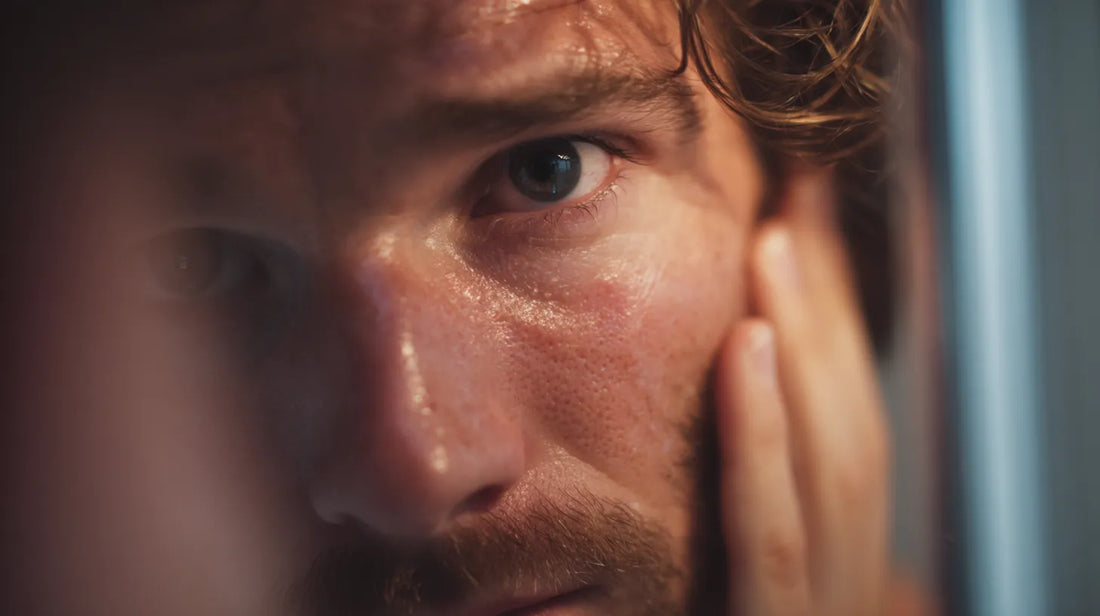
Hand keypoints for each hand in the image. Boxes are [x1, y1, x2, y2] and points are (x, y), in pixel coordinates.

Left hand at [716, 167, 895, 614]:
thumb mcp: (746, 590)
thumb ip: (749, 513)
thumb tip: (730, 399)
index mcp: (837, 564)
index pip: (847, 427)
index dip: (837, 327)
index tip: (807, 236)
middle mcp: (845, 584)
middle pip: (849, 430)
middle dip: (828, 316)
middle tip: (795, 209)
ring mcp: (816, 613)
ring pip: (829, 467)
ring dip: (806, 349)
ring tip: (777, 249)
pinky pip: (770, 542)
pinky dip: (764, 441)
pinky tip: (743, 352)